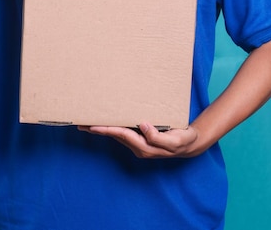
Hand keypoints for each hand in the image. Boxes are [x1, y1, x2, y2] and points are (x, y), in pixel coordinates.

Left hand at [78, 122, 203, 158]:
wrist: (189, 144)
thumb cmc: (183, 140)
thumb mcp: (175, 140)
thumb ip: (158, 137)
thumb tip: (143, 126)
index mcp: (145, 147)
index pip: (122, 135)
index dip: (107, 129)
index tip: (93, 126)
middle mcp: (138, 147)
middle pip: (114, 136)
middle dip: (98, 130)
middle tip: (80, 124)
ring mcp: (138, 144)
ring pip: (117, 135)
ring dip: (102, 129)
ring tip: (87, 123)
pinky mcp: (140, 139)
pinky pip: (123, 133)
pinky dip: (113, 127)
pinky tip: (107, 123)